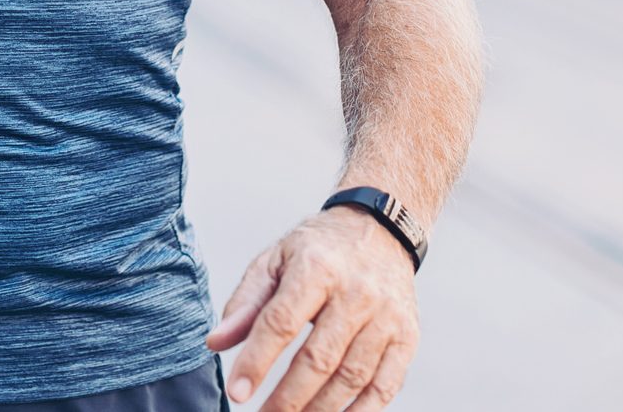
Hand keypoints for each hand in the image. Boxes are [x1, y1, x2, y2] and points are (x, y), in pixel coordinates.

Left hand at [204, 205, 419, 410]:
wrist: (380, 229)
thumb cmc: (319, 249)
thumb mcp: (276, 260)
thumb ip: (246, 302)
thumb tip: (215, 343)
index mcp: (317, 267)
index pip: (282, 322)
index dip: (257, 361)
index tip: (237, 393)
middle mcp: (357, 292)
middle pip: (319, 358)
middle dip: (288, 399)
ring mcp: (387, 317)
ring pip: (352, 377)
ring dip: (320, 410)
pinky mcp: (407, 336)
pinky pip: (385, 387)